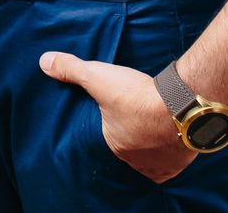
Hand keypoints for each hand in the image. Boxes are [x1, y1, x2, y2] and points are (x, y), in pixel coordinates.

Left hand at [40, 51, 196, 184]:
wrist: (183, 105)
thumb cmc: (138, 95)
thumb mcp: (98, 77)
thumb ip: (70, 69)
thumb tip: (44, 61)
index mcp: (114, 144)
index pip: (108, 138)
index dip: (111, 126)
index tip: (116, 116)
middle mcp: (135, 161)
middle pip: (130, 148)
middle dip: (130, 135)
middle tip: (134, 119)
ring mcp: (158, 165)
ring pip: (150, 159)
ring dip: (149, 146)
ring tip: (149, 129)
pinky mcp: (179, 164)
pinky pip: (169, 166)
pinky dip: (167, 156)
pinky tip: (167, 142)